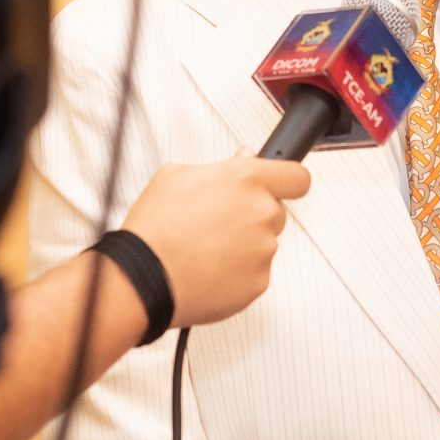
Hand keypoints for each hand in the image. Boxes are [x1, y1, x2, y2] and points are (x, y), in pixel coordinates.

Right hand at [123, 156, 311, 327]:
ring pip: (263, 243)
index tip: (283, 185)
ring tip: (205, 248)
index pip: (296, 176)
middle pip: (276, 211)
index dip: (288, 180)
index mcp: (246, 180)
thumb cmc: (154, 228)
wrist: (142, 278)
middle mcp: (261, 213)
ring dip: (243, 245)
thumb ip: (221, 166)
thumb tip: (245, 158)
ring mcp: (263, 250)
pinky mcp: (259, 281)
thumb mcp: (176, 176)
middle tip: (219, 222)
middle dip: (254, 215)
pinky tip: (208, 268)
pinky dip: (238, 272)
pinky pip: (255, 272)